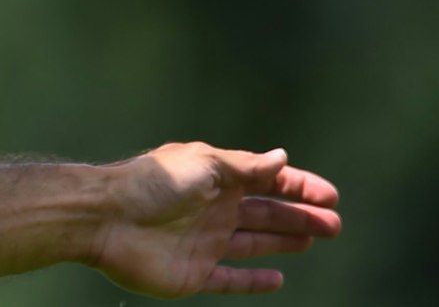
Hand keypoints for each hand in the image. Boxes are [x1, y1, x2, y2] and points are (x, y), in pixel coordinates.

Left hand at [92, 143, 340, 295]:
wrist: (103, 219)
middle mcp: (212, 210)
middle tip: (335, 224)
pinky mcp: (192, 273)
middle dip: (300, 216)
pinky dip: (253, 281)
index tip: (331, 196)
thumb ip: (245, 166)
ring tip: (313, 239)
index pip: (265, 181)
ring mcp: (203, 242)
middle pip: (265, 213)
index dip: (298, 187)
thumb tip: (282, 157)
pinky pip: (230, 280)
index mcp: (215, 179)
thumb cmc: (152, 184)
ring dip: (283, 241)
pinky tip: (277, 279)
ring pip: (253, 243)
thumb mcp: (205, 165)